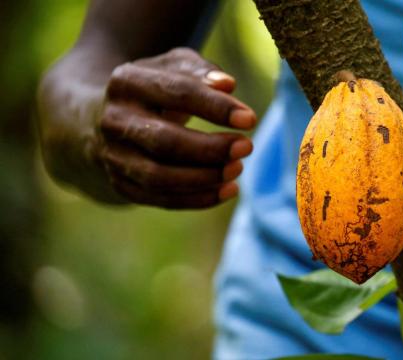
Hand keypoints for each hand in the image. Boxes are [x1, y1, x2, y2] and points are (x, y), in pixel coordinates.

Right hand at [96, 48, 255, 208]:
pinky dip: (197, 199)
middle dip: (211, 149)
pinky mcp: (120, 184)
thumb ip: (200, 71)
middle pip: (165, 142)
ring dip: (205, 178)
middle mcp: (114, 121)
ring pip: (159, 177)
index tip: (250, 119)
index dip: (216, 107)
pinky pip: (160, 199)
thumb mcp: (173, 67)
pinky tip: (228, 190)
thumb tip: (227, 85)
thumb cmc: (154, 88)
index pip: (177, 93)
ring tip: (238, 169)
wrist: (101, 116)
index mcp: (127, 82)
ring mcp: (113, 156)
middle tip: (247, 147)